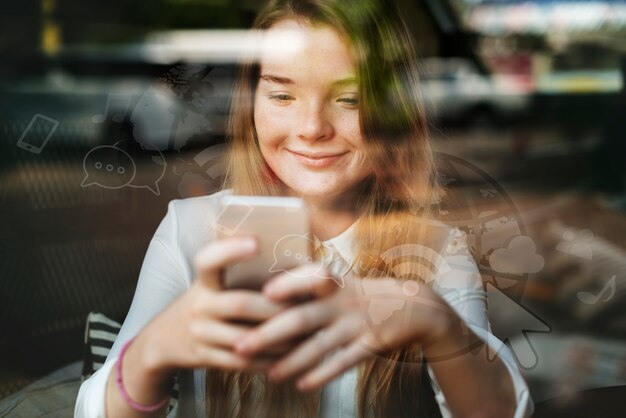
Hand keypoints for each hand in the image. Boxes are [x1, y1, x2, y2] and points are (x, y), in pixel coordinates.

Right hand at [133, 236, 290, 376]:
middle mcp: (199, 305)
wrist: (162, 340)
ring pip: (245, 339)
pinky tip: (287, 356)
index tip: (256, 242)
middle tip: (304, 307)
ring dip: (278, 339)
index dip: (230, 250)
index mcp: (203, 281)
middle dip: (275, 308)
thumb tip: (287, 262)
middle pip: (240, 304)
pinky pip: (241, 362)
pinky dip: (267, 360)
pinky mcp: (205, 357)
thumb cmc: (203, 303)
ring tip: (304, 335)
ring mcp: (200, 333)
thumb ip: (235, 274)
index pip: (209, 260)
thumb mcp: (209, 284)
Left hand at [233, 266, 453, 390]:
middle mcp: (342, 302)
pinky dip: (321, 375)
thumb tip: (267, 270)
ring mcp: (355, 324)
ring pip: (319, 346)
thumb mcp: (340, 278)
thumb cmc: (363, 292)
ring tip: (269, 375)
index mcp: (333, 282)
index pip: (309, 278)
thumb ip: (307, 276)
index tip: (264, 292)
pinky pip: (342, 363)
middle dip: (269, 333)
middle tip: (241, 345)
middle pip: (302, 318)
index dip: (288, 283)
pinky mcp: (369, 345)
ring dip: (291, 362)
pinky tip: (302, 386)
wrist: (413, 306)